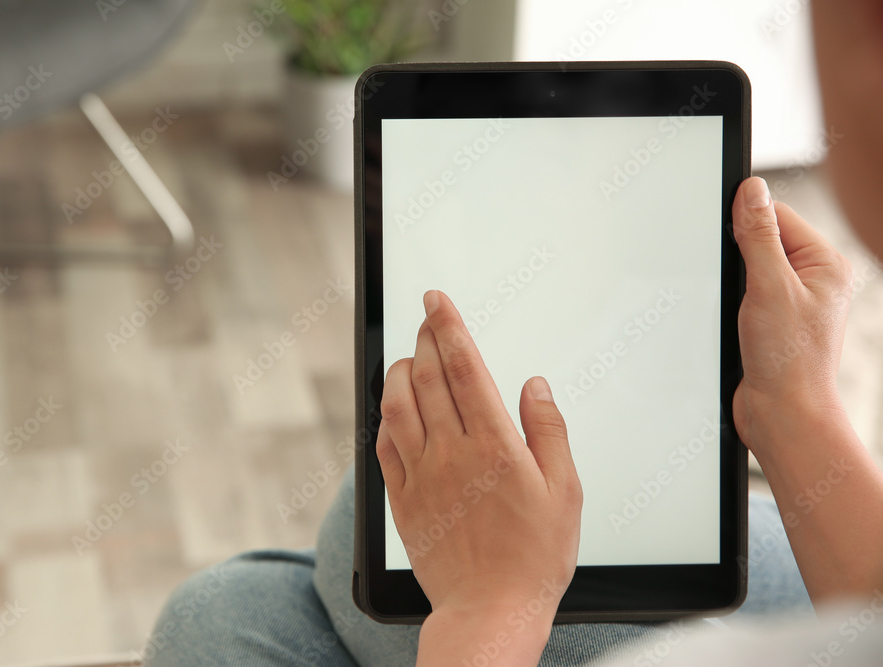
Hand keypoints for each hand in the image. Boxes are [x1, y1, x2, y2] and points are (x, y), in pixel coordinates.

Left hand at [376, 290, 581, 661]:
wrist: (490, 610)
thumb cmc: (534, 556)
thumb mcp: (564, 491)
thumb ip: (548, 431)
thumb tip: (533, 385)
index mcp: (493, 445)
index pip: (463, 367)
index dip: (448, 326)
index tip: (436, 299)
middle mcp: (451, 453)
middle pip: (426, 377)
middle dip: (424, 338)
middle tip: (427, 318)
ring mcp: (420, 475)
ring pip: (396, 405)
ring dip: (399, 372)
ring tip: (409, 356)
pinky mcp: (402, 499)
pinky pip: (383, 446)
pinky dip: (386, 417)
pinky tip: (395, 409)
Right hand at [731, 177, 853, 456]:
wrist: (781, 412)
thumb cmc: (788, 359)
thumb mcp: (769, 286)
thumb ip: (759, 235)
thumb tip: (752, 191)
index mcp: (826, 264)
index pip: (778, 215)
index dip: (747, 223)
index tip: (728, 237)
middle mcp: (814, 279)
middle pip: (763, 239)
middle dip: (739, 256)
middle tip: (742, 287)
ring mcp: (793, 300)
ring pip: (750, 267)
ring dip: (735, 282)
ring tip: (743, 309)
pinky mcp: (773, 320)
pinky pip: (745, 292)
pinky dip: (733, 300)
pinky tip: (736, 319)